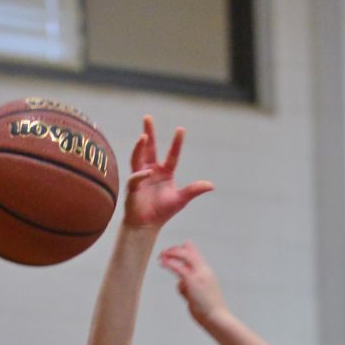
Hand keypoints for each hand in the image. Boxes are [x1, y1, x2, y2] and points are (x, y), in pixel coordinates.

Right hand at [123, 117, 212, 232]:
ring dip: (139, 148)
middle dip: (149, 133)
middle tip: (147, 118)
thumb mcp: (181, 199)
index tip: (181, 129)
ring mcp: (140, 177)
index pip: (172, 155)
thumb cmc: (162, 212)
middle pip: (150, 148)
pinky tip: (147, 174)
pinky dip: (140, 176)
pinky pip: (136, 178)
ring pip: (138, 158)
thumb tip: (211, 185)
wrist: (146, 226)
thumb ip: (194, 190)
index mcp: (164, 172)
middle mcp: (151, 170)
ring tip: (143, 137)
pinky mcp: (132, 187)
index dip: (176, 143)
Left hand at [157, 240, 225, 325]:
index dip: (186, 249)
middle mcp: (204, 271)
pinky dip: (169, 263)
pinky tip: (162, 262)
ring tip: (161, 257)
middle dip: (175, 250)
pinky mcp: (192, 280)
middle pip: (190, 252)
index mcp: (207, 274)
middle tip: (165, 253)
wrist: (217, 318)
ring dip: (170, 255)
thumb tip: (181, 284)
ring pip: (183, 256)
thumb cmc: (209, 312)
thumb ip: (190, 287)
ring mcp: (199, 275)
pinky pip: (178, 267)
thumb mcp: (200, 295)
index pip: (197, 255)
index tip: (175, 250)